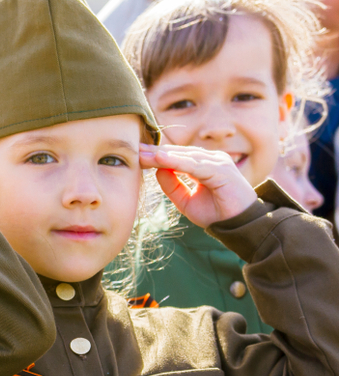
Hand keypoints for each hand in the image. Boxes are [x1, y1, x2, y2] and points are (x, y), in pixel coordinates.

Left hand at [139, 144, 257, 227]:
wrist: (240, 226)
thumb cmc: (216, 213)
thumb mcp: (186, 200)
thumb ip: (172, 185)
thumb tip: (157, 170)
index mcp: (204, 164)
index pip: (176, 156)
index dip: (156, 155)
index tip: (136, 153)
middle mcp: (212, 159)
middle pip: (179, 152)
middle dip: (156, 152)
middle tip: (134, 149)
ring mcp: (218, 163)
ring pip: (185, 156)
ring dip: (163, 155)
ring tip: (144, 154)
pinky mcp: (222, 171)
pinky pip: (196, 165)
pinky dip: (177, 162)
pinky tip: (161, 160)